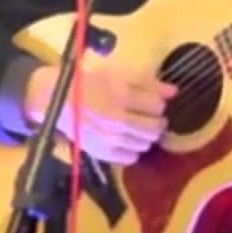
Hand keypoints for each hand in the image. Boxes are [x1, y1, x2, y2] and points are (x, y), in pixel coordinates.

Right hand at [23, 63, 176, 165]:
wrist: (57, 101)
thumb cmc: (88, 82)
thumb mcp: (117, 74)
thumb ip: (147, 83)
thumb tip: (174, 92)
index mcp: (121, 96)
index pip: (156, 106)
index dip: (158, 103)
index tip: (152, 102)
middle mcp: (117, 120)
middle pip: (154, 128)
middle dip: (156, 121)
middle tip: (149, 116)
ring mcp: (110, 140)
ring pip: (145, 144)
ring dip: (146, 136)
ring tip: (137, 126)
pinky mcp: (102, 153)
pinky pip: (130, 158)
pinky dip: (132, 150)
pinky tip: (125, 139)